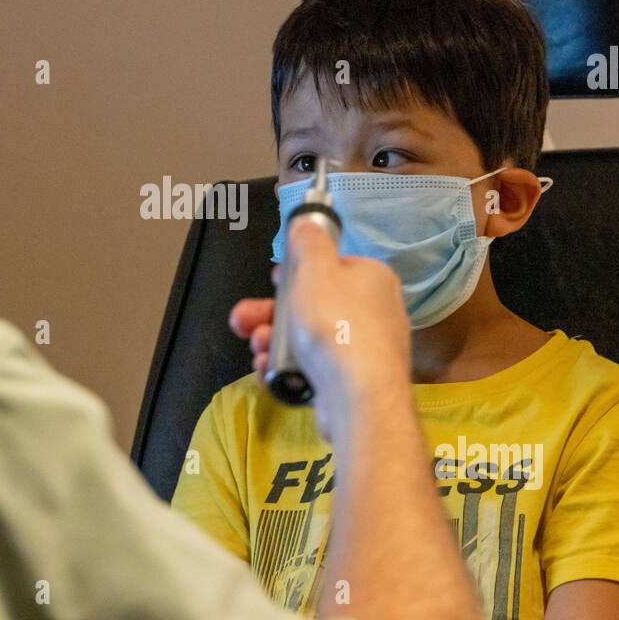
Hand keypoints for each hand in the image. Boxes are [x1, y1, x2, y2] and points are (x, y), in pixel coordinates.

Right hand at [229, 217, 410, 441]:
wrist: (358, 397)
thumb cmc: (336, 324)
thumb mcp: (314, 270)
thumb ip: (307, 241)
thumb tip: (306, 222)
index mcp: (372, 279)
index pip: (332, 267)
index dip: (296, 273)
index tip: (273, 281)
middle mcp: (374, 312)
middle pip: (312, 305)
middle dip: (270, 314)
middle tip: (243, 321)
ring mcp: (365, 351)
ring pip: (307, 339)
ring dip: (273, 341)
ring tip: (258, 348)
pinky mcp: (352, 383)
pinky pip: (314, 367)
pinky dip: (288, 367)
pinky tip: (271, 371)